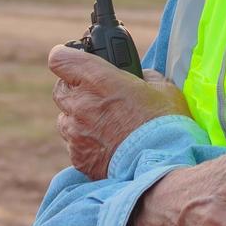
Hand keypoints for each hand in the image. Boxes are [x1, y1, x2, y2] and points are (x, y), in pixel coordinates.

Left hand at [48, 45, 189, 178]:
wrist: (163, 167)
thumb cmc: (165, 125)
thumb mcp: (161, 88)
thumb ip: (142, 76)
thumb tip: (138, 76)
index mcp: (97, 79)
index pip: (60, 59)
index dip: (66, 57)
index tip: (75, 61)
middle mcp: (80, 104)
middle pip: (60, 88)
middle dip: (75, 89)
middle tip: (97, 94)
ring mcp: (76, 133)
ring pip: (65, 118)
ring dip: (78, 117)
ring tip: (105, 124)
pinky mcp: (78, 158)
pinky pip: (74, 144)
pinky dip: (85, 143)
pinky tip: (108, 146)